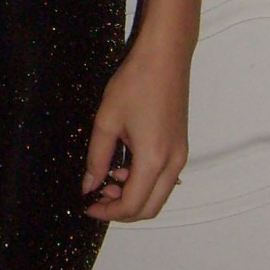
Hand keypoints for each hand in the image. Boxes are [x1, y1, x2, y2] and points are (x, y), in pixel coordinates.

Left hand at [80, 36, 188, 221]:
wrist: (165, 56)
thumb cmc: (136, 82)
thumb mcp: (107, 121)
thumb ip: (96, 158)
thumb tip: (89, 185)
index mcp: (153, 159)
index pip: (132, 205)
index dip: (108, 212)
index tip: (88, 205)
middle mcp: (173, 163)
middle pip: (150, 208)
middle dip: (122, 210)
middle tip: (98, 197)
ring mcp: (181, 155)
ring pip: (159, 195)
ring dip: (134, 196)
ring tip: (109, 179)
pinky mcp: (181, 146)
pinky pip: (164, 178)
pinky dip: (145, 182)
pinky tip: (125, 165)